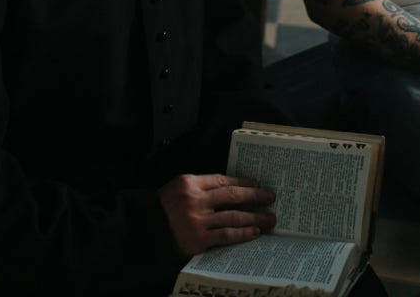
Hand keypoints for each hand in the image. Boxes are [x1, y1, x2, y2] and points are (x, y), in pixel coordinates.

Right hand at [158, 173, 275, 255]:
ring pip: (233, 217)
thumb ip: (201, 187)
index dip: (242, 182)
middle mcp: (195, 200)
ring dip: (254, 217)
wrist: (148, 228)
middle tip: (270, 198)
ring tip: (268, 218)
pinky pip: (226, 235)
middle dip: (254, 196)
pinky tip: (254, 232)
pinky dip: (242, 234)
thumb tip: (231, 189)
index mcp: (190, 182)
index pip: (222, 180)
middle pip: (232, 196)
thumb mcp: (178, 187)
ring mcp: (198, 220)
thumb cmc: (165, 206)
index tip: (257, 184)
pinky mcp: (199, 239)